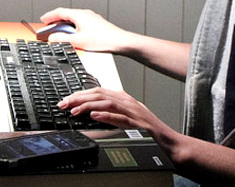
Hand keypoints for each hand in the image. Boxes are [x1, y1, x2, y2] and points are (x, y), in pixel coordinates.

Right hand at [40, 8, 132, 52]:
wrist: (120, 42)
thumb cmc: (103, 40)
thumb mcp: (78, 41)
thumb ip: (62, 40)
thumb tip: (52, 38)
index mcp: (79, 15)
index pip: (59, 12)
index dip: (49, 16)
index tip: (42, 19)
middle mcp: (85, 14)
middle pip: (66, 15)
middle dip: (56, 21)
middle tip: (48, 27)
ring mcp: (91, 18)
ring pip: (73, 19)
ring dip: (64, 26)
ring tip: (59, 34)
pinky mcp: (96, 24)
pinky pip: (80, 23)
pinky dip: (73, 28)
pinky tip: (74, 36)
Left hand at [58, 87, 179, 147]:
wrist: (171, 144)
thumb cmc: (150, 133)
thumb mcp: (128, 119)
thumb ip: (112, 113)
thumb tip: (90, 112)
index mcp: (125, 100)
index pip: (99, 91)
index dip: (80, 94)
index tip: (66, 100)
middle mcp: (129, 103)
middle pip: (100, 94)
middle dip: (79, 97)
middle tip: (63, 104)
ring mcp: (135, 113)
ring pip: (108, 102)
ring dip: (88, 105)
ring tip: (74, 110)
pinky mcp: (139, 125)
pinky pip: (121, 118)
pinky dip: (107, 115)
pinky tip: (95, 115)